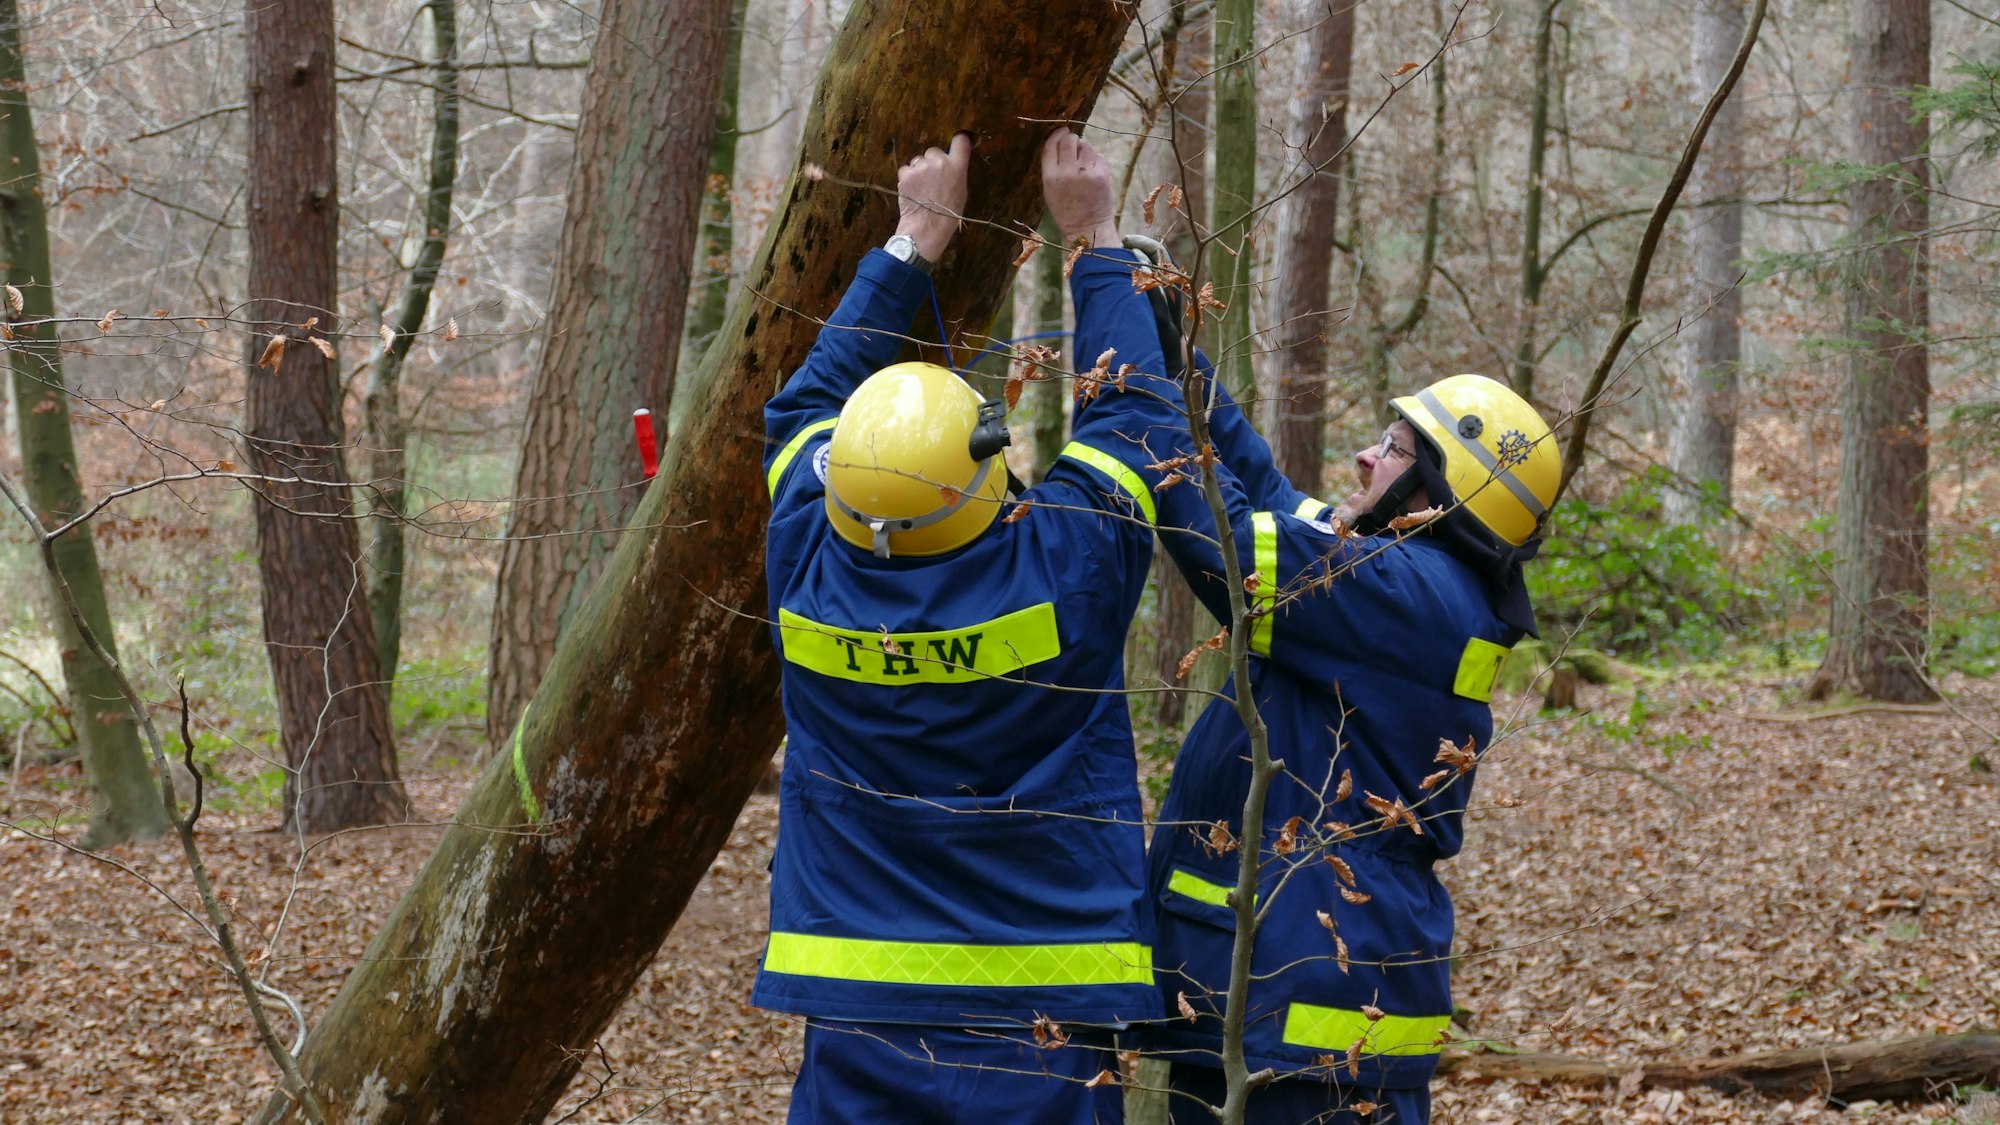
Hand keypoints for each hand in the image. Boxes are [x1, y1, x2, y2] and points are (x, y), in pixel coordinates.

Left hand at [895, 132, 972, 262]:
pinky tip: (912, 191)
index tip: (955, 143)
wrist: (927, 227)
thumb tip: (952, 164)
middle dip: (932, 162)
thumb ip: (957, 173)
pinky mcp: (906, 173)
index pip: (960, 141)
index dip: (957, 141)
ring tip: (921, 189)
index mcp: (958, 166)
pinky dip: (907, 179)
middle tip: (931, 180)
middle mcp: (940, 162)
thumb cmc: (948, 215)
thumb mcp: (961, 192)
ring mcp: (922, 166)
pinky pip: (906, 170)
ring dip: (918, 171)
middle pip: (933, 151)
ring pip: (918, 161)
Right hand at [1040, 128, 1119, 249]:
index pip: (1051, 145)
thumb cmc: (1066, 209)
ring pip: (1086, 146)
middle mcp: (1067, 172)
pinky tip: (1093, 172)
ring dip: (1085, 150)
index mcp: (1050, 177)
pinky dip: (1096, 161)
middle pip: (1069, 140)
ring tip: (1084, 164)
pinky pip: (1098, 156)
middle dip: (1071, 139)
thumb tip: (1060, 140)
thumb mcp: (1049, 190)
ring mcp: (1086, 173)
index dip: (1056, 135)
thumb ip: (1053, 166)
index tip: (1061, 131)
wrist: (1087, 228)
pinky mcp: (1102, 174)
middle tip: (1074, 146)